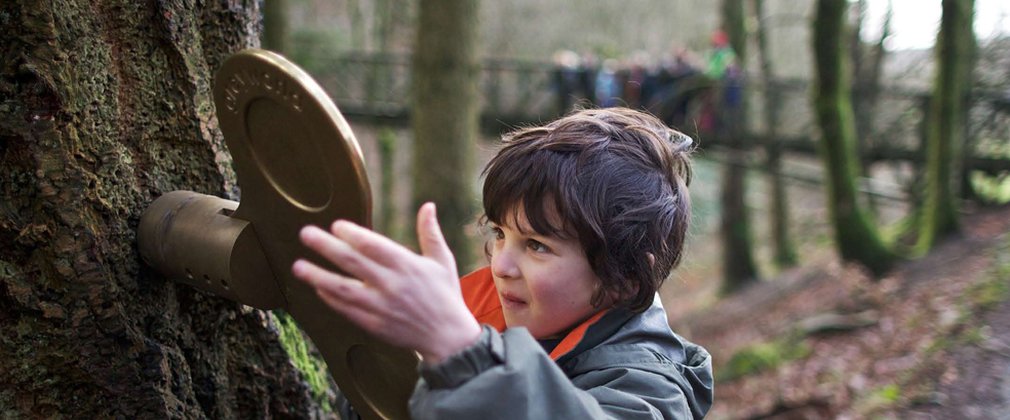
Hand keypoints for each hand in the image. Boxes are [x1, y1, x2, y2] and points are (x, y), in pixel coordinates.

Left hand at [292, 202, 481, 364]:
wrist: (448, 337)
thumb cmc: (445, 294)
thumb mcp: (442, 261)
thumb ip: (430, 233)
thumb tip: (428, 205)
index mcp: (407, 265)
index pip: (373, 246)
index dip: (352, 234)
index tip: (336, 225)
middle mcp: (391, 284)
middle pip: (352, 263)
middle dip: (326, 247)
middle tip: (305, 234)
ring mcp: (381, 307)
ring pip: (343, 289)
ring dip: (318, 276)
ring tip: (297, 266)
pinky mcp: (375, 325)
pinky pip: (347, 311)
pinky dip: (331, 299)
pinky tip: (317, 288)